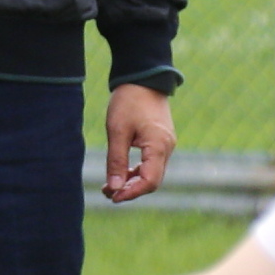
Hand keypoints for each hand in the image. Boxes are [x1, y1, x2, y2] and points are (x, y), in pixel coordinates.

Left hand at [104, 83, 176, 201]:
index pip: (150, 181)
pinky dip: (137, 171)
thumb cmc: (129, 101)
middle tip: (107, 193)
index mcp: (158, 146)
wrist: (143, 78)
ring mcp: (166, 145)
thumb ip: (116, 161)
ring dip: (132, 182)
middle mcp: (167, 148)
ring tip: (109, 185)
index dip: (132, 193)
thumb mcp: (117, 131)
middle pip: (152, 181)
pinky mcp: (161, 141)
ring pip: (152, 173)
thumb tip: (114, 188)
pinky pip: (151, 163)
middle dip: (130, 190)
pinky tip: (121, 173)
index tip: (113, 197)